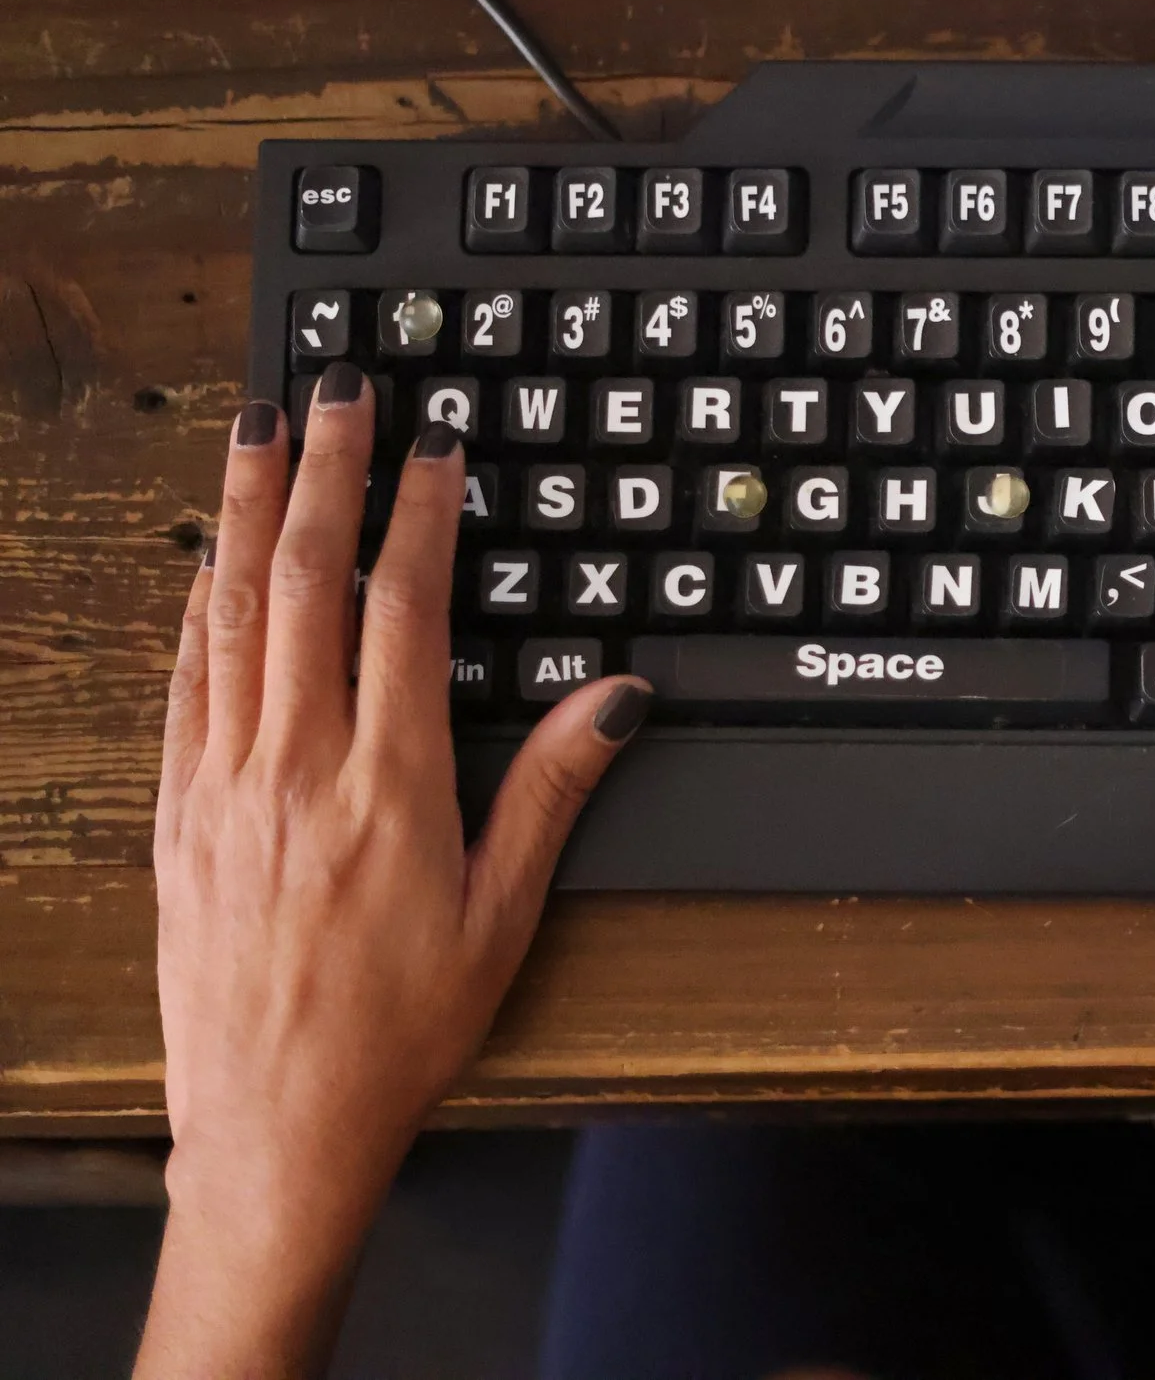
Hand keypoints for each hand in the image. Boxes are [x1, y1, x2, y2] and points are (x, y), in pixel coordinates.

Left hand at [140, 366, 649, 1378]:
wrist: (276, 1127)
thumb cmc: (399, 1030)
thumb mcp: (504, 916)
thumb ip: (552, 790)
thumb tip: (614, 695)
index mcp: (387, 786)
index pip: (401, 611)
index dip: (419, 516)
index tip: (434, 449)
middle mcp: (294, 768)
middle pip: (303, 583)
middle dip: (321, 473)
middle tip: (335, 390)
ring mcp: (221, 786)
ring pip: (228, 615)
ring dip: (243, 512)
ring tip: (255, 432)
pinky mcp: (176, 815)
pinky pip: (183, 683)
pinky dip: (195, 607)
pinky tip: (205, 560)